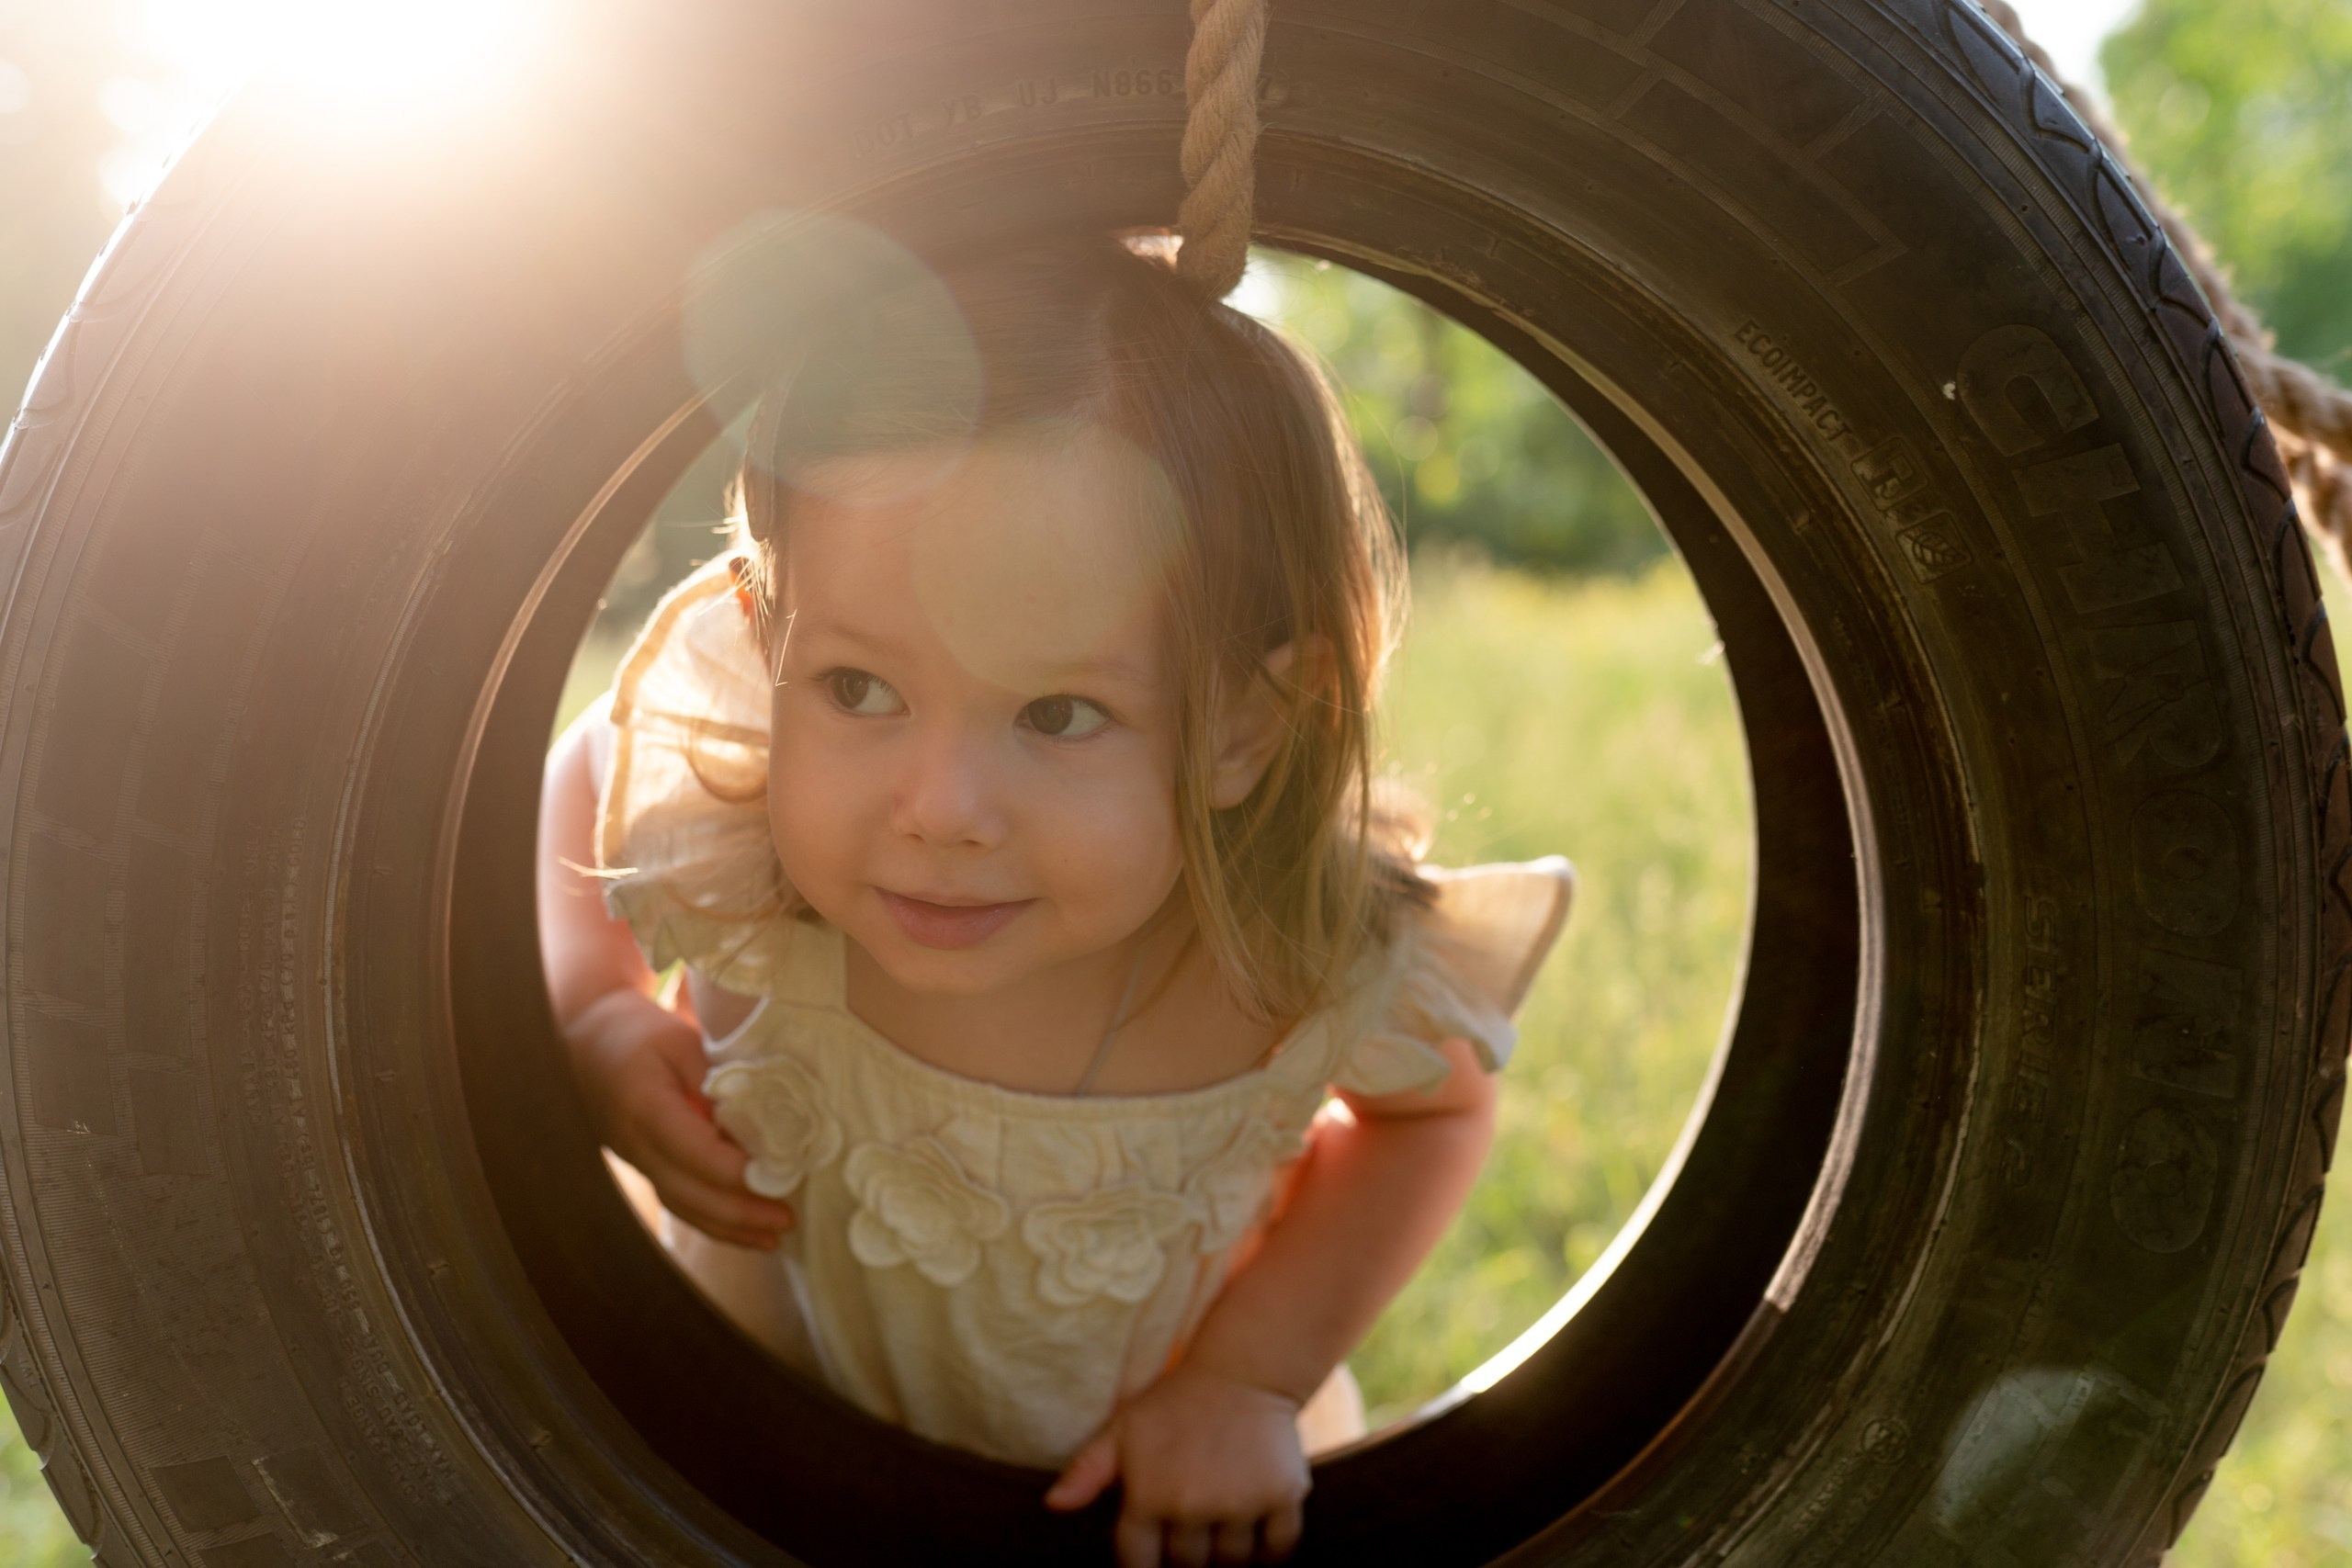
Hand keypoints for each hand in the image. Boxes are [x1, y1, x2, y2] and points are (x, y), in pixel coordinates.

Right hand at [562, 988, 796, 1248]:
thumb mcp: (682, 1042)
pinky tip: (745, 1233)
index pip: (691, 1149)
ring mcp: (637, 1162)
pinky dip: (713, 1221)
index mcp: (644, 1107)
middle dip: (740, 1211)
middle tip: (787, 1219)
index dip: (733, 1169)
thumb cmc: (640, 1034)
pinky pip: (679, 1202)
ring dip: (729, 1228)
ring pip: (683, 1206)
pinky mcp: (645, 1168)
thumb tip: (758, 1122)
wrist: (584, 1044)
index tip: (777, 1175)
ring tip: (774, 1238)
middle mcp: (635, 1145)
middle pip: (688, 1191)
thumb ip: (716, 1081)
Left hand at [1044, 1364, 1309, 1566]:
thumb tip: (1054, 1505)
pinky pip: (1278, 1549)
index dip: (1145, 1565)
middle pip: (1189, 1566)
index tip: (1154, 1556)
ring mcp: (1240, 1502)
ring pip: (1232, 1562)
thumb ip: (1087, 1471)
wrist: (1244, 1370)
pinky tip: (1257, 1532)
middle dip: (1188, 1555)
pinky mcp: (1282, 1495)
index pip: (1140, 1564)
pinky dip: (1270, 1551)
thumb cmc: (1175, 1403)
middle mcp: (1194, 1504)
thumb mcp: (1124, 1429)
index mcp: (1149, 1494)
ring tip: (1222, 1524)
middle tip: (1192, 1527)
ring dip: (1227, 1553)